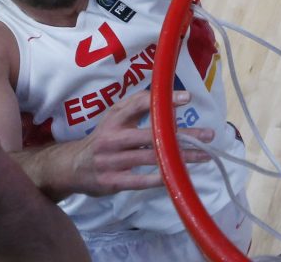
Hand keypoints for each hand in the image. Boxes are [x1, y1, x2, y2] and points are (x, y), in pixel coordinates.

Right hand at [63, 90, 213, 196]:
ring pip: (152, 158)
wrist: (72, 167)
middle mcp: (113, 138)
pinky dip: (161, 177)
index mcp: (115, 118)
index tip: (187, 98)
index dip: (163, 101)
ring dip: (180, 157)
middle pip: (153, 135)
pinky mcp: (113, 181)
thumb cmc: (102, 138)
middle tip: (208, 135)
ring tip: (204, 156)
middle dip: (183, 135)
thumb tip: (169, 102)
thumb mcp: (114, 117)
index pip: (140, 104)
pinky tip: (179, 175)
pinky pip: (141, 180)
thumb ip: (137, 107)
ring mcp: (113, 161)